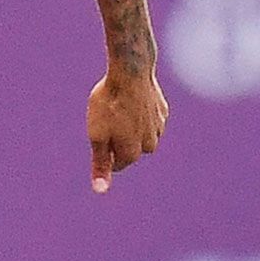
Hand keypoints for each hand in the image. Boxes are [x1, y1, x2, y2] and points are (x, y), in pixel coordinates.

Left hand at [87, 66, 167, 191]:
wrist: (131, 70)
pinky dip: (140, 112)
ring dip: (130, 125)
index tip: (99, 130)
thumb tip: (100, 190)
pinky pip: (149, 117)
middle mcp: (149, 145)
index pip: (116, 163)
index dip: (105, 148)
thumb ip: (100, 164)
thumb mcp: (97, 135)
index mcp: (132, 153)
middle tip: (108, 116)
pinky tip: (132, 98)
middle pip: (129, 149)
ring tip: (120, 106)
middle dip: (119, 138)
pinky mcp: (162, 111)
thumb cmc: (109, 103)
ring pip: (141, 134)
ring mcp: (159, 127)